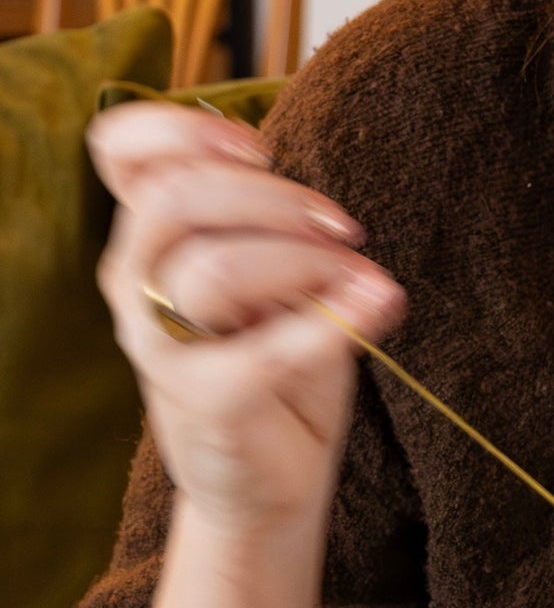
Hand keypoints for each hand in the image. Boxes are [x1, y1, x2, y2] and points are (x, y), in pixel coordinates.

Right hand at [90, 102, 405, 536]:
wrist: (270, 478)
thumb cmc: (271, 354)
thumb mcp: (270, 269)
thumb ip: (269, 220)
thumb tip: (299, 188)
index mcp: (148, 236)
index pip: (120, 150)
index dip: (183, 128)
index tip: (257, 145)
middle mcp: (136, 283)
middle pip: (176, 198)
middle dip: (273, 196)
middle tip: (341, 226)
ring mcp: (160, 348)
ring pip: (216, 269)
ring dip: (307, 259)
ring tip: (359, 277)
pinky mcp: (206, 403)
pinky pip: (267, 351)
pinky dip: (336, 320)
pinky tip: (379, 303)